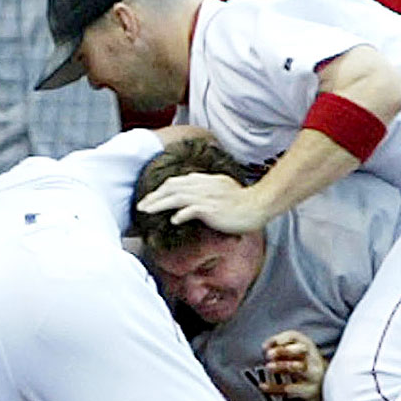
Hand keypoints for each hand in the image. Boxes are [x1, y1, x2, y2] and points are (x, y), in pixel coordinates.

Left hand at [136, 173, 273, 234]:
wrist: (259, 205)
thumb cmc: (245, 201)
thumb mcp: (224, 188)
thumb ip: (209, 189)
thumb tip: (194, 200)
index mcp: (206, 180)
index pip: (178, 181)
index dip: (162, 189)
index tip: (152, 196)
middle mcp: (203, 185)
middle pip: (172, 187)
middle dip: (154, 196)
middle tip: (141, 205)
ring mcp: (206, 196)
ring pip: (175, 197)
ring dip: (158, 204)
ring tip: (146, 211)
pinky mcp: (211, 208)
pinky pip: (190, 210)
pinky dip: (180, 214)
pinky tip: (173, 221)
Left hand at [261, 329, 326, 400]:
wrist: (327, 390)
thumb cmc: (306, 370)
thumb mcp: (298, 356)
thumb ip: (282, 349)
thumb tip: (266, 347)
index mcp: (309, 348)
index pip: (296, 337)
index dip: (280, 339)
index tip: (265, 346)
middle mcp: (313, 359)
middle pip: (303, 349)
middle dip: (284, 350)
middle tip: (268, 355)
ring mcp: (313, 375)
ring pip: (300, 367)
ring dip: (282, 365)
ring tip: (268, 367)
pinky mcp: (309, 391)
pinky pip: (291, 389)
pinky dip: (275, 388)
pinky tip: (263, 386)